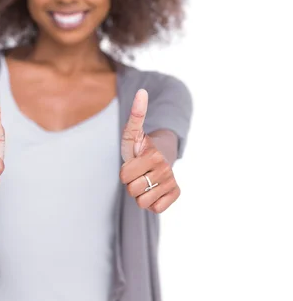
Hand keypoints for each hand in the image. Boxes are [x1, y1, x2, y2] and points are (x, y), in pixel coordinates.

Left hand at [119, 89, 179, 213]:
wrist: (161, 154)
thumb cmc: (141, 146)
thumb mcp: (133, 133)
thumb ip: (135, 115)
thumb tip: (142, 91)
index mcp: (153, 155)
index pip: (124, 176)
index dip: (125, 172)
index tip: (134, 162)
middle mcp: (165, 168)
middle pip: (132, 190)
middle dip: (131, 184)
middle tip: (139, 173)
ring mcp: (171, 181)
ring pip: (143, 202)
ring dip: (141, 194)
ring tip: (146, 181)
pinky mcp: (176, 193)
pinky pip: (156, 209)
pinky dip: (153, 204)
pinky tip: (156, 191)